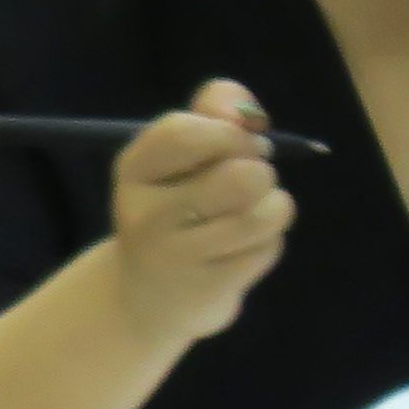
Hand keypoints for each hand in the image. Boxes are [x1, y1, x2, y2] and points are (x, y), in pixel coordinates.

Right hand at [102, 80, 295, 348]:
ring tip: (256, 211)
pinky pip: (267, 248)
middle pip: (240, 175)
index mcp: (134, 169)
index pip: (184, 131)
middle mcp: (146, 211)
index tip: (240, 140)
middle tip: (249, 181)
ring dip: (275, 207)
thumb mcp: (179, 156)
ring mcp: (176, 254)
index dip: (231, 132)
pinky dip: (270, 242)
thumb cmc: (173, 210)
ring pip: (262, 214)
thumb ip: (214, 112)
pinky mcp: (207, 288)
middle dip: (261, 172)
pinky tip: (246, 247)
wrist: (147, 295)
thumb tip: (249, 113)